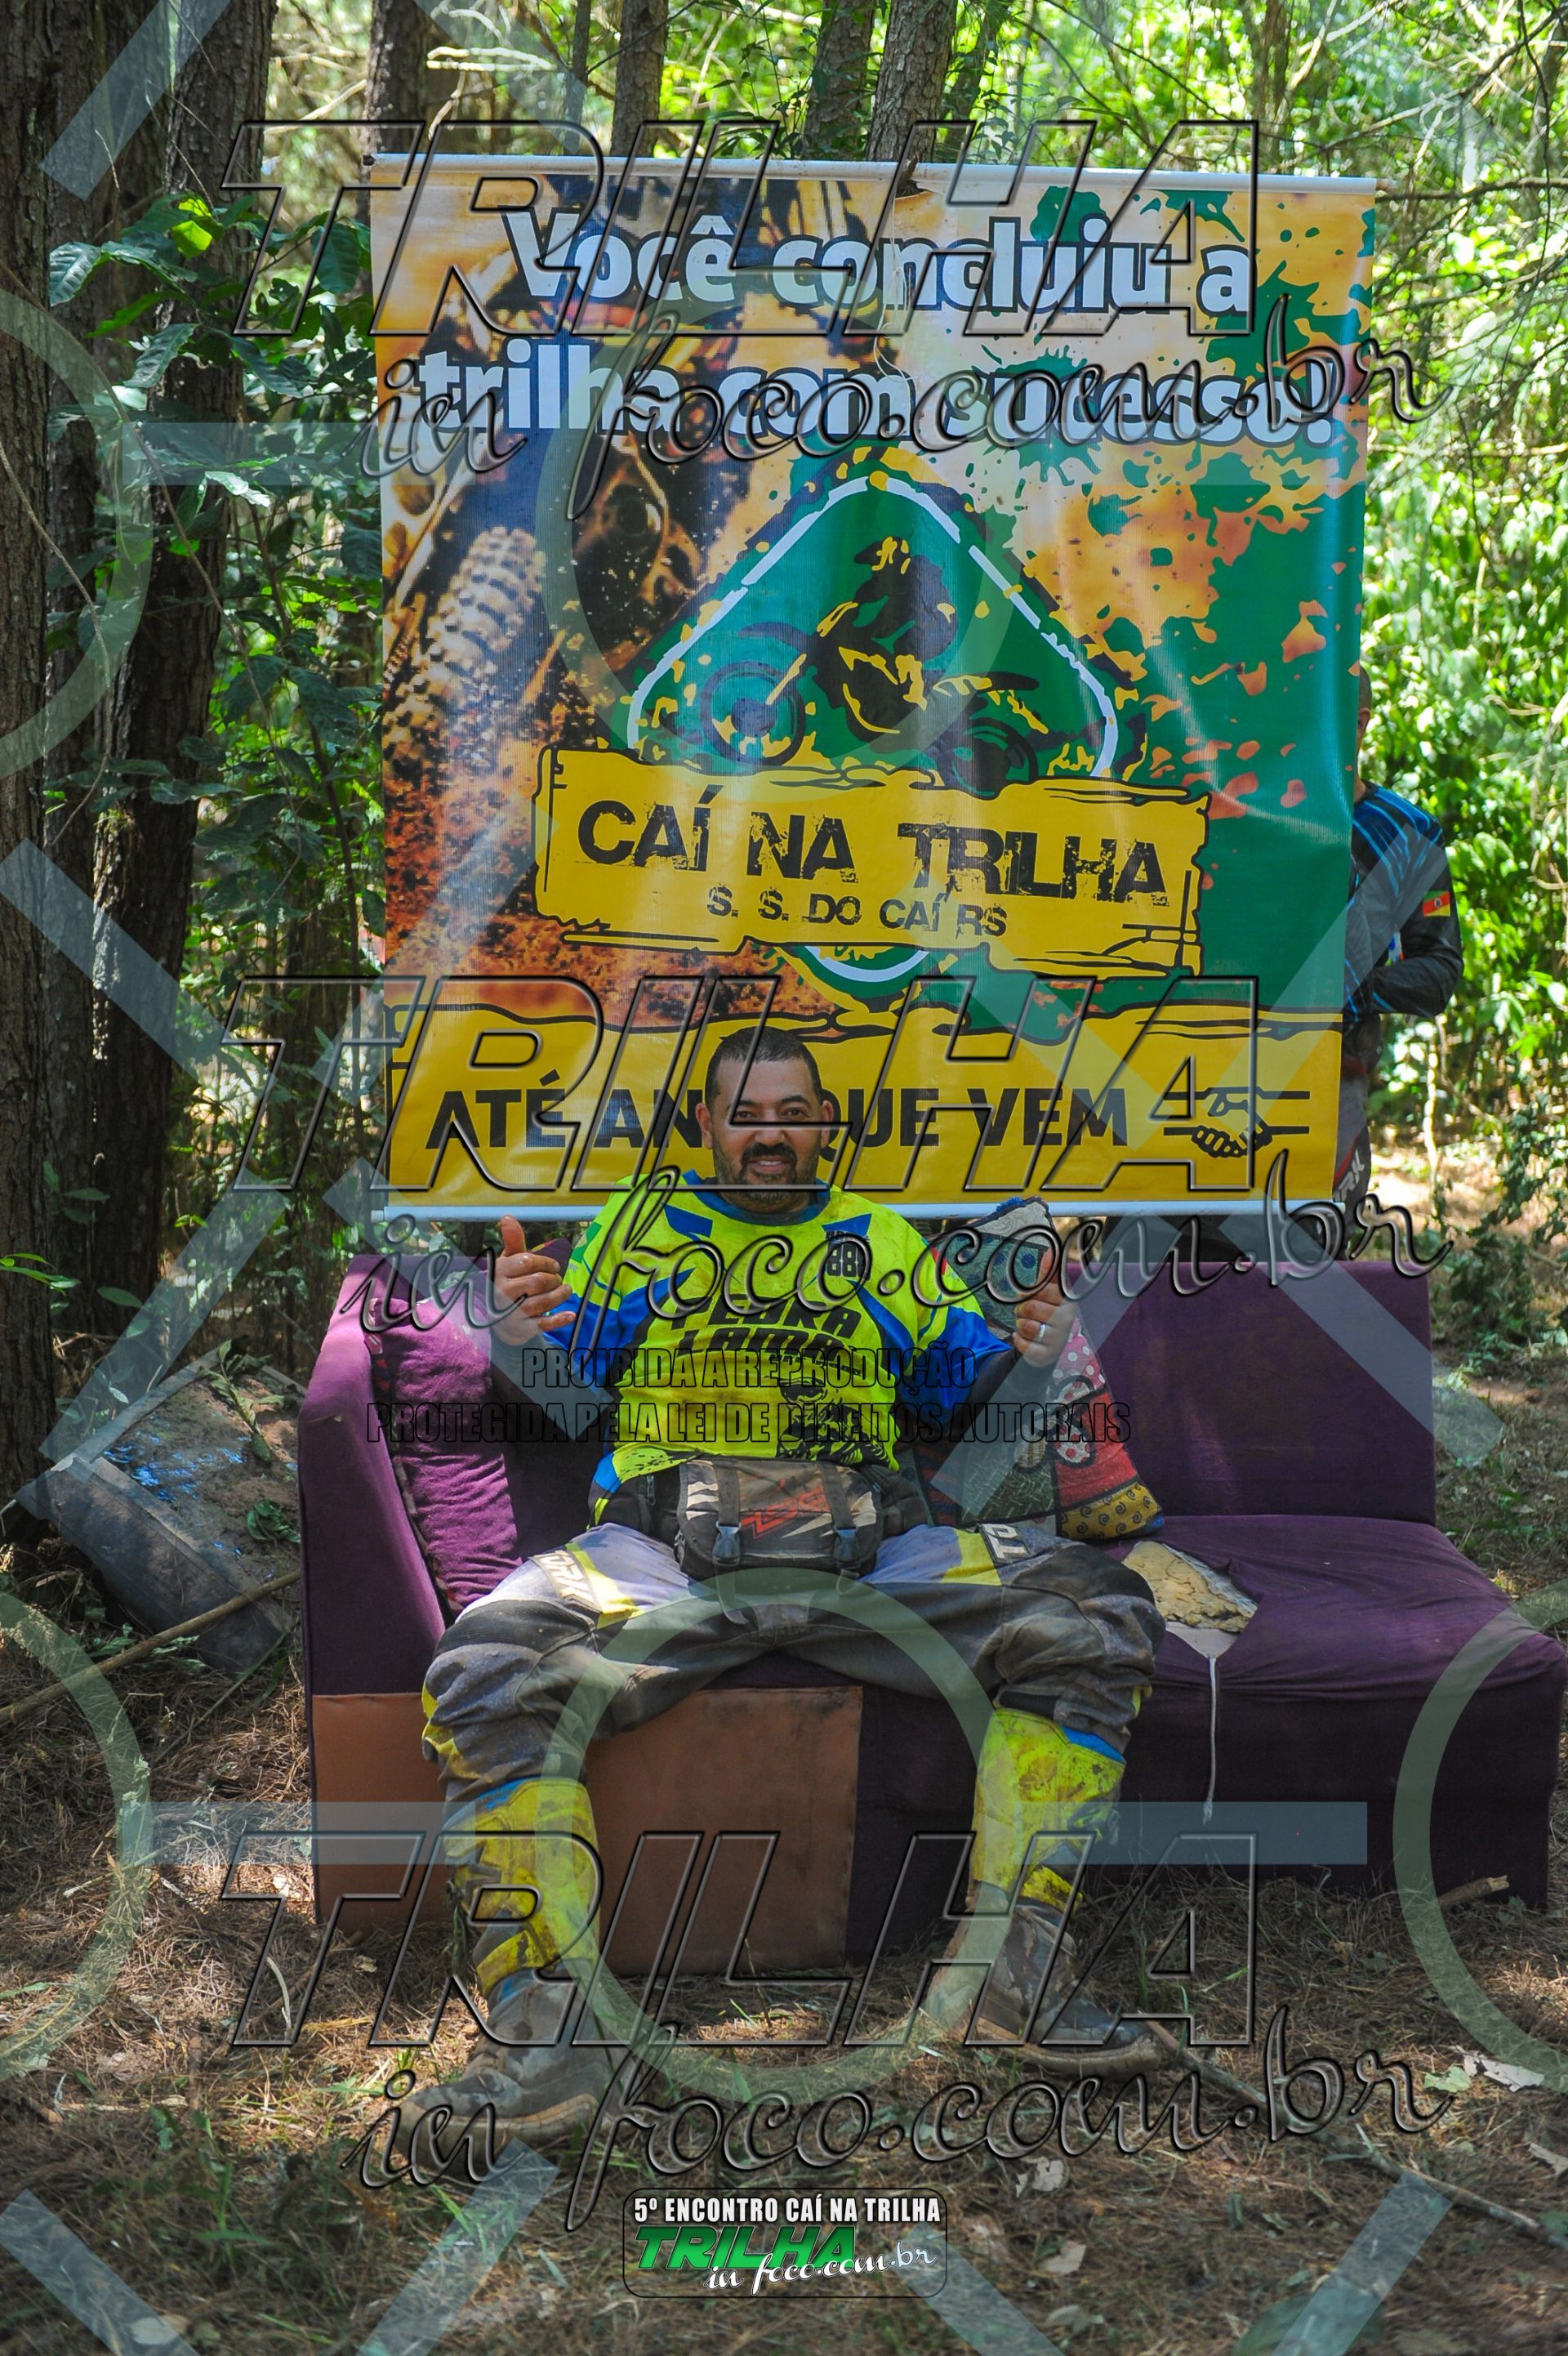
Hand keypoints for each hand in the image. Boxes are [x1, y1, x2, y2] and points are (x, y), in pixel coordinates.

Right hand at [492, 1213, 573, 1338]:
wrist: (497, 1318)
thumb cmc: (507, 1282)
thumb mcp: (508, 1261)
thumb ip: (513, 1241)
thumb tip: (507, 1216)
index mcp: (498, 1272)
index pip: (526, 1261)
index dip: (546, 1262)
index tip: (554, 1266)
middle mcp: (502, 1292)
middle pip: (538, 1281)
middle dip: (554, 1279)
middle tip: (557, 1279)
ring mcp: (511, 1312)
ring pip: (543, 1302)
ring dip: (560, 1295)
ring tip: (565, 1290)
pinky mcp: (521, 1328)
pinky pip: (543, 1324)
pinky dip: (560, 1319)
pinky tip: (571, 1314)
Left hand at [1011, 1275, 1073, 1367]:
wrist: (1048, 1347)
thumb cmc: (1047, 1314)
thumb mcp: (1048, 1293)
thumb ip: (1048, 1274)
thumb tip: (1051, 1250)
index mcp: (1067, 1301)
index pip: (1042, 1290)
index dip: (1029, 1293)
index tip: (1030, 1297)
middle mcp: (1067, 1319)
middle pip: (1031, 1307)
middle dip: (1021, 1310)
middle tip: (1024, 1313)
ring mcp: (1059, 1338)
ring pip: (1027, 1326)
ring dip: (1020, 1325)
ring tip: (1025, 1326)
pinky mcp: (1048, 1354)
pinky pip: (1025, 1345)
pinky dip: (1019, 1341)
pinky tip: (1024, 1338)